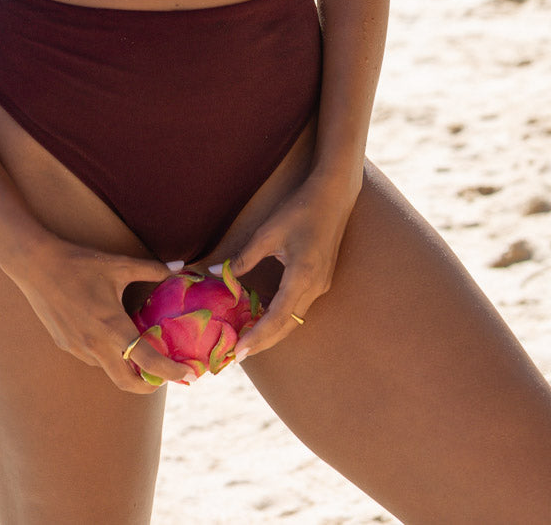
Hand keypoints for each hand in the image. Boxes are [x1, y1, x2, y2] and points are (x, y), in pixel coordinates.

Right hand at [6, 237, 197, 393]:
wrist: (36, 265)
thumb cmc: (80, 263)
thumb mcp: (119, 265)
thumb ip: (152, 269)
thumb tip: (181, 267)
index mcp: (113, 327)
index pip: (148, 361)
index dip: (171, 372)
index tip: (189, 375)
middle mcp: (95, 345)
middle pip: (127, 383)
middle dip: (149, 385)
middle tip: (164, 376)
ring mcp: (77, 348)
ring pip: (108, 369)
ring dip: (125, 366)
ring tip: (139, 349)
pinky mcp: (65, 344)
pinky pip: (91, 357)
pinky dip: (106, 354)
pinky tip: (108, 334)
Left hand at [220, 170, 361, 359]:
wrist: (334, 196)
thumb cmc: (300, 210)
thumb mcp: (268, 232)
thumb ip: (244, 257)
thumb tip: (216, 271)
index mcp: (302, 276)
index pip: (277, 318)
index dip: (258, 337)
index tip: (239, 352)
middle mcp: (315, 287)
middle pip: (288, 326)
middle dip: (264, 342)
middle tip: (238, 354)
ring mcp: (322, 285)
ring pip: (295, 318)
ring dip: (273, 331)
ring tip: (248, 339)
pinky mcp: (323, 280)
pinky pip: (300, 306)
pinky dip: (282, 317)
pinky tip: (266, 316)